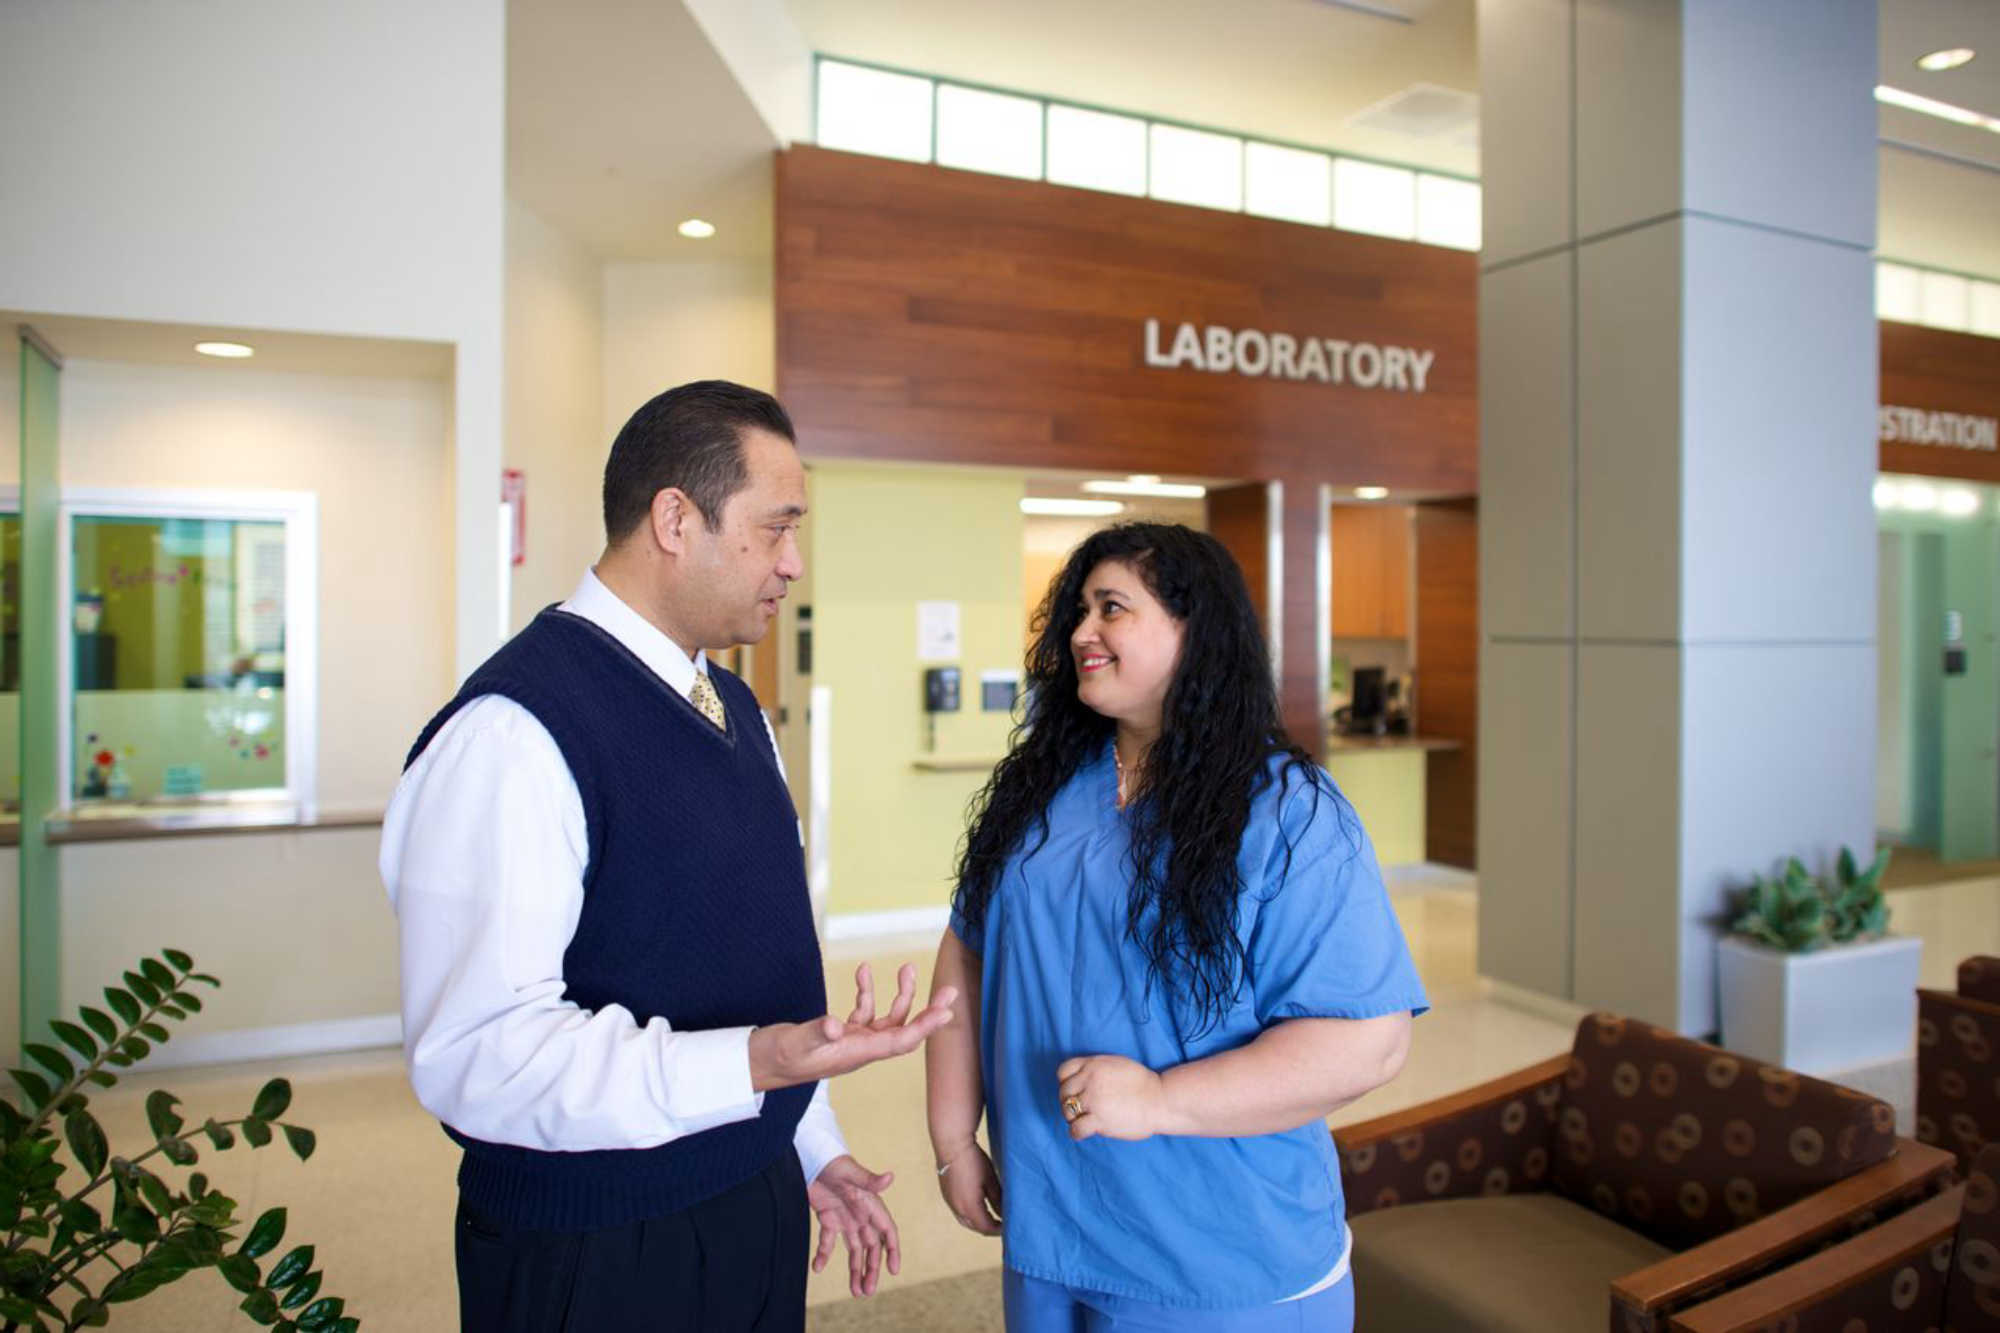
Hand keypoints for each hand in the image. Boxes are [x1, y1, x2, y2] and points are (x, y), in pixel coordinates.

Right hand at [751, 963, 957, 1091]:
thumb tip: (834, 1025)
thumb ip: (815, 1033)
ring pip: (888, 1019)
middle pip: (905, 1030)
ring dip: (901, 994)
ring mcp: (852, 1042)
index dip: (926, 1026)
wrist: (757, 1065)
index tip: (947, 1012)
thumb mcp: (794, 1043)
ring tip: (907, 967)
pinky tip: (863, 971)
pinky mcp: (840, 1035)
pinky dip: (867, 991)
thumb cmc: (775, 1058)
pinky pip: (864, 1012)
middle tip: (949, 991)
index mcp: (856, 1054)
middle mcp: (860, 1050)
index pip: (901, 1040)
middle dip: (927, 1010)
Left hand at [807, 1154, 900, 1297]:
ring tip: (856, 1291)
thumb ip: (870, 1179)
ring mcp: (844, 1218)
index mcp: (871, 1205)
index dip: (892, 1250)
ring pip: (854, 1250)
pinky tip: (817, 1268)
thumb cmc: (833, 1162)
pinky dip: (823, 1255)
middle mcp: (860, 1215)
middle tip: (867, 1291)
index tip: (893, 1270)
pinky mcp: (827, 1218)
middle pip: (871, 1247)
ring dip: (854, 1269)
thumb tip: (891, 1177)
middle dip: (871, 1269)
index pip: (887, 1232)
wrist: (810, 1156)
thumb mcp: (851, 1172)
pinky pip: (828, 1242)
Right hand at [934, 1140, 1001, 1234]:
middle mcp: (958, 1209)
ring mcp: (950, 1202)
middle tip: (1002, 1224)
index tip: (1009, 1225)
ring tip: (991, 1216)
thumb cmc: (974, 1161)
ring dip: (979, 1222)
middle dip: (989, 1228)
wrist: (952, 1145)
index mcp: (970, 1207)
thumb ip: (999, 1200)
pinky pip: (959, 1212)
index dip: (1000, 1229)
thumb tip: (1005, 1213)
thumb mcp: (991, 1181)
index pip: (987, 1228)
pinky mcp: (946, 1195)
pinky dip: (970, 1214)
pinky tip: (977, 1206)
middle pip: (976, 1227)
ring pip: (966, 1221)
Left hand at [1056, 1054, 1164, 1141]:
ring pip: (1066, 1111)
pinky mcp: (1099, 1120)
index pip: (1063, 1071)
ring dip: (1072, 1117)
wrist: (1161, 1100)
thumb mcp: (1117, 1064)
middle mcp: (1090, 1080)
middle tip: (1082, 1110)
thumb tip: (1083, 1077)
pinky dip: (1076, 1132)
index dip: (1066, 1082)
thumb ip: (1096, 1069)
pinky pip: (1075, 1128)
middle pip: (1063, 1093)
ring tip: (1084, 1120)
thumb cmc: (1143, 1084)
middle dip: (1069, 1102)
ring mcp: (1093, 1100)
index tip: (1075, 1091)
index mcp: (1094, 1065)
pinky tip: (1084, 1132)